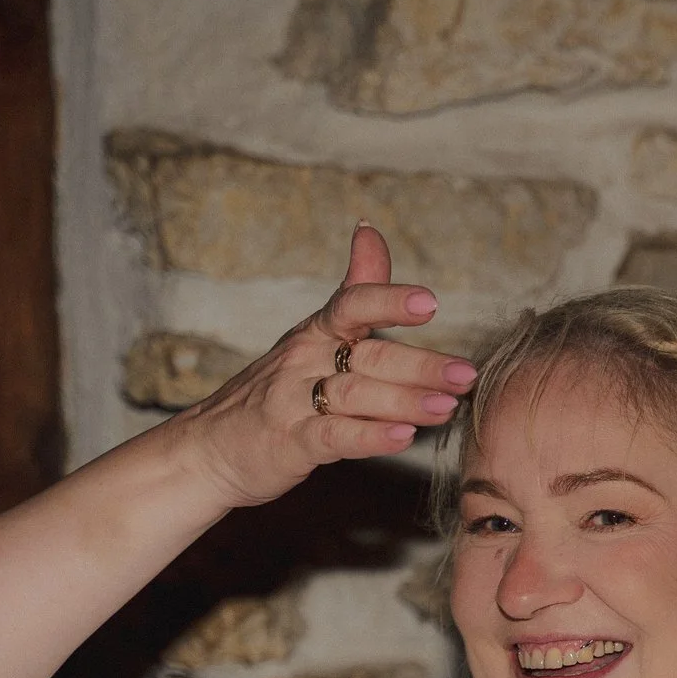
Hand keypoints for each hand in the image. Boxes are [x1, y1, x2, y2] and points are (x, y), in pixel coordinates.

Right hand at [164, 223, 476, 510]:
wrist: (211, 447)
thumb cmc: (276, 390)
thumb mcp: (312, 335)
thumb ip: (354, 289)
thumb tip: (370, 230)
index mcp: (316, 332)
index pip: (352, 305)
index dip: (388, 301)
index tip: (429, 303)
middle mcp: (305, 360)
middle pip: (368, 357)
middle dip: (420, 365)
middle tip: (465, 373)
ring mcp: (294, 402)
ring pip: (357, 397)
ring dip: (405, 401)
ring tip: (448, 408)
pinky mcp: (289, 443)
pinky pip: (333, 437)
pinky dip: (369, 437)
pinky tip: (402, 439)